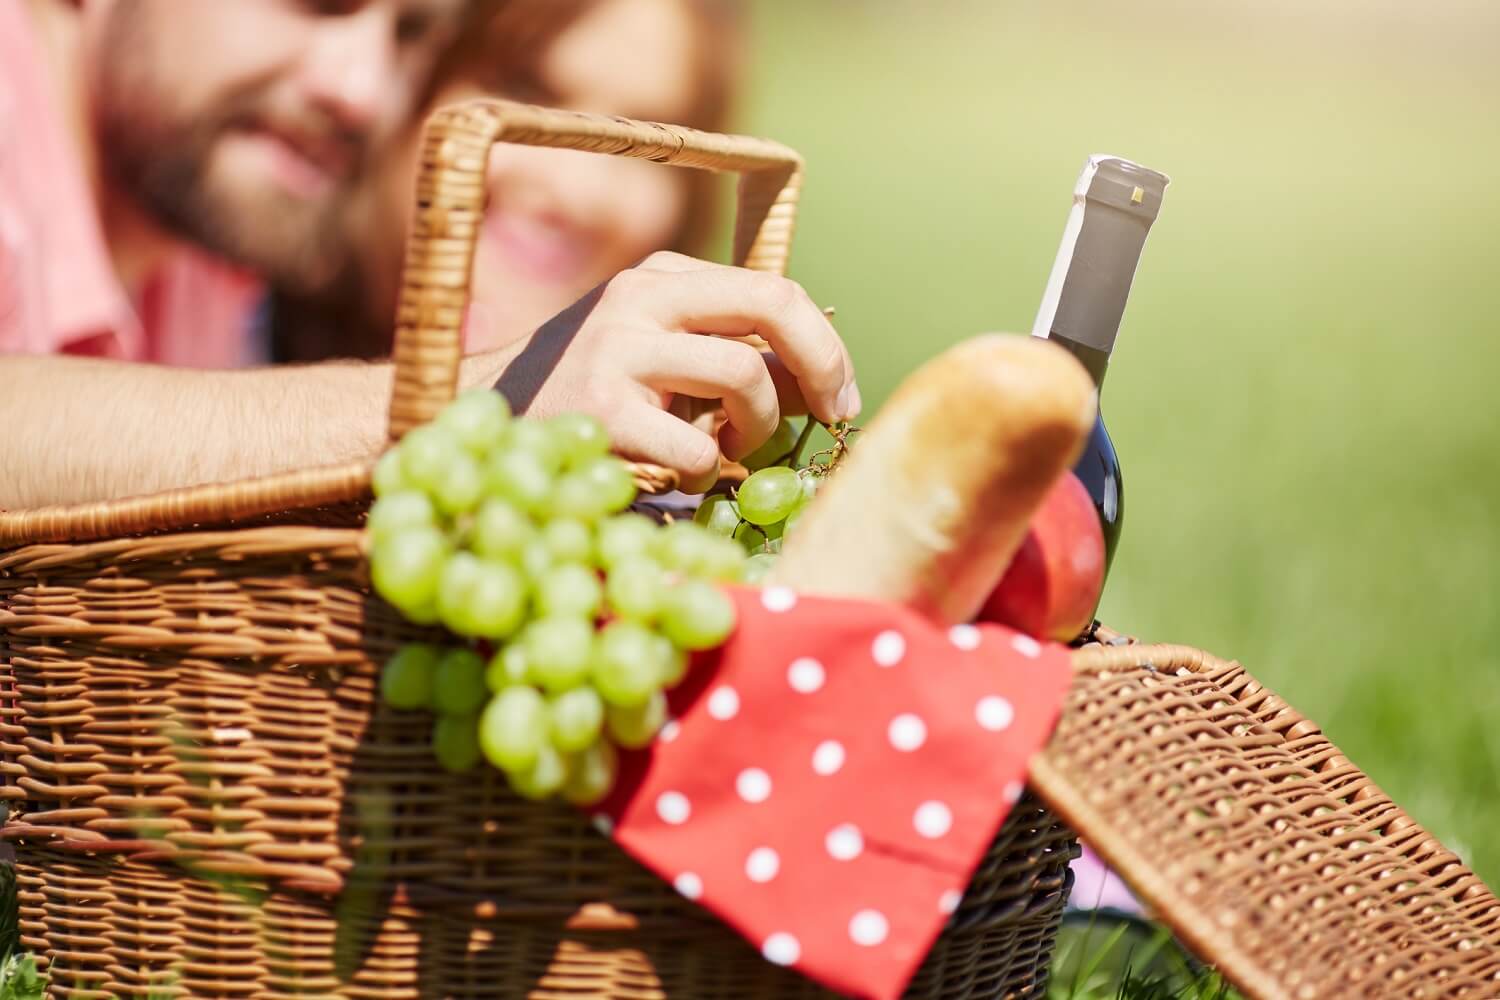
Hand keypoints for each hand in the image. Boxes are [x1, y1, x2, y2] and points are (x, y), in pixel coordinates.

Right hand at [491, 252, 860, 491]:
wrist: (484, 422)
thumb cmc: (589, 398)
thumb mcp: (659, 358)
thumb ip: (729, 356)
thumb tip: (820, 379)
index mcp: (662, 277)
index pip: (773, 289)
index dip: (824, 345)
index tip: (839, 396)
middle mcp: (641, 297)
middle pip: (773, 304)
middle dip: (823, 365)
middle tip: (831, 417)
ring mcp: (618, 348)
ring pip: (743, 375)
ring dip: (756, 427)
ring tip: (724, 448)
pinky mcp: (603, 409)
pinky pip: (698, 448)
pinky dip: (705, 473)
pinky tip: (677, 471)